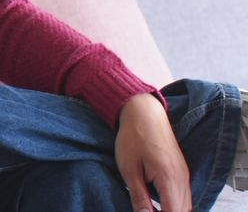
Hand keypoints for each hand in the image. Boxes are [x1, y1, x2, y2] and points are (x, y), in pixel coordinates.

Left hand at [114, 93, 190, 211]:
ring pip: (185, 204)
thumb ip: (139, 196)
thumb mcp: (129, 169)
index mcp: (170, 178)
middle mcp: (182, 179)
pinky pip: (183, 195)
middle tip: (146, 211)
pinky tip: (159, 203)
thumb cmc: (133, 138)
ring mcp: (184, 174)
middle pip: (183, 210)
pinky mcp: (181, 171)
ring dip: (172, 210)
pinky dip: (174, 203)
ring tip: (151, 209)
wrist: (144, 112)